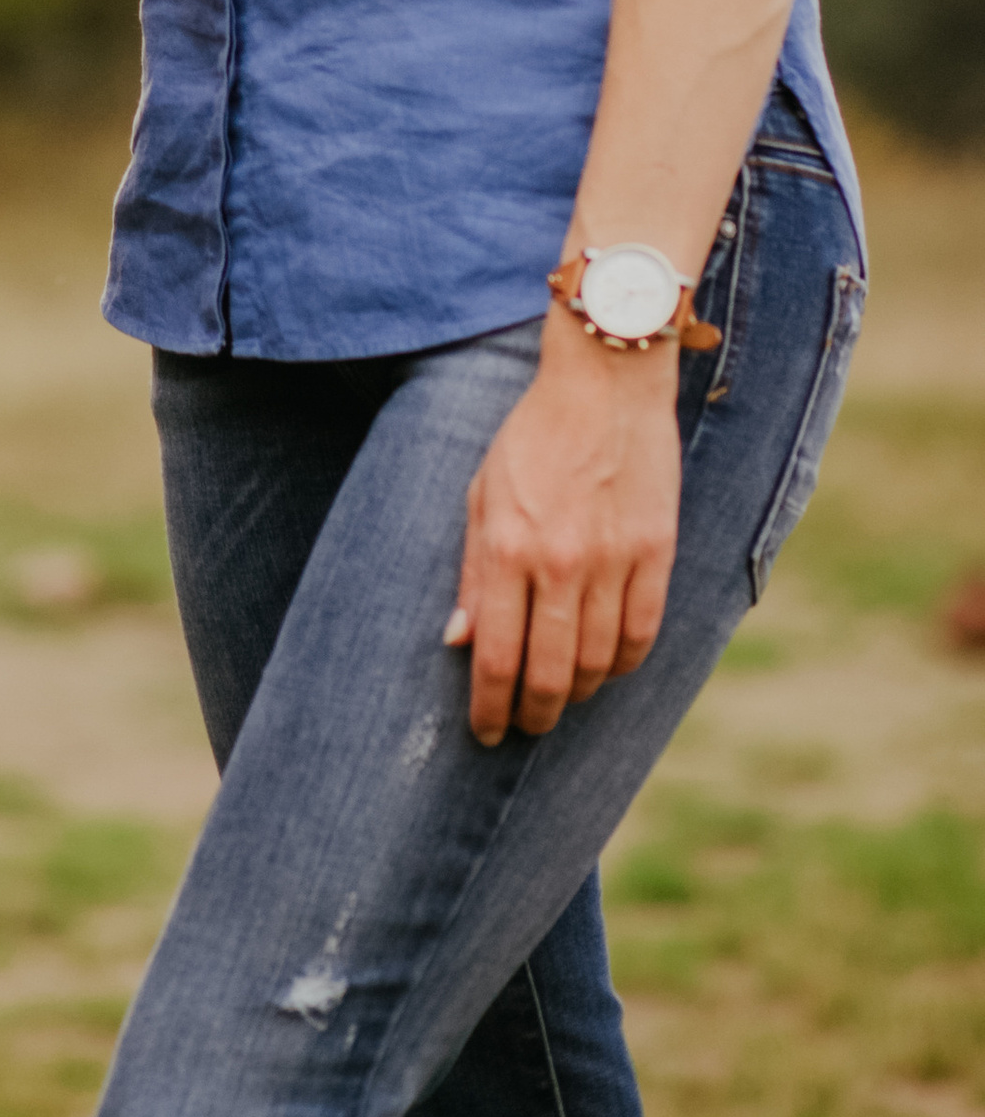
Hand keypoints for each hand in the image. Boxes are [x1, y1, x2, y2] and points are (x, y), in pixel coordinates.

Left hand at [444, 312, 683, 742]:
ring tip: (561, 698)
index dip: (489, 708)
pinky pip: (642, 635)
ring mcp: (614, 561)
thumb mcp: (483, 493)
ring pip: (598, 664)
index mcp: (509, 547)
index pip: (497, 657)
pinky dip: (622, 664)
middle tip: (524, 727)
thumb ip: (474, 571)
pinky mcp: (657, 555)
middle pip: (549, 674)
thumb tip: (458, 641)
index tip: (485, 732)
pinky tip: (605, 668)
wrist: (606, 384)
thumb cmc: (533, 436)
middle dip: (532, 714)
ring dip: (577, 693)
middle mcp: (561, 563)